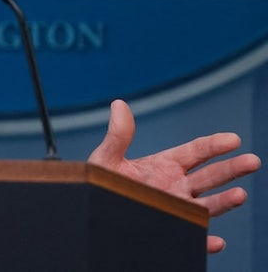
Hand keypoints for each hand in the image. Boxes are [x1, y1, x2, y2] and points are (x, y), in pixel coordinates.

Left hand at [87, 99, 260, 252]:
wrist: (94, 211)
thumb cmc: (101, 183)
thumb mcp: (107, 158)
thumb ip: (118, 136)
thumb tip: (119, 104)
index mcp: (166, 165)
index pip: (197, 152)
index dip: (215, 145)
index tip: (233, 139)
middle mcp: (177, 187)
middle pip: (210, 176)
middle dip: (232, 169)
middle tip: (253, 161)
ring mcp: (177, 209)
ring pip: (208, 205)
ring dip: (225, 201)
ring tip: (240, 195)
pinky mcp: (171, 230)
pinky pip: (192, 238)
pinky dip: (205, 241)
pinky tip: (215, 241)